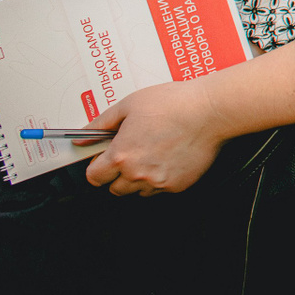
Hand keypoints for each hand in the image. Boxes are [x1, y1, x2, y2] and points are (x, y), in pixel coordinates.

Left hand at [82, 81, 225, 194]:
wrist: (210, 111)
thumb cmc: (174, 104)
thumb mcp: (130, 104)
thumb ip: (102, 123)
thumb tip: (84, 136)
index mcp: (121, 155)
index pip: (94, 177)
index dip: (98, 166)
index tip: (104, 159)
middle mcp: (137, 173)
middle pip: (114, 188)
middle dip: (117, 174)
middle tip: (130, 153)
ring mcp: (158, 182)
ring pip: (137, 191)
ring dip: (138, 178)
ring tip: (152, 154)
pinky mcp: (177, 185)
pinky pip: (160, 189)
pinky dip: (160, 178)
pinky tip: (168, 157)